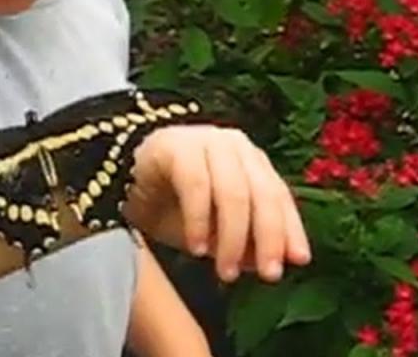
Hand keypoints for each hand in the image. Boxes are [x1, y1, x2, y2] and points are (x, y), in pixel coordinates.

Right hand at [122, 124, 310, 282]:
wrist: (118, 182)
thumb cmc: (170, 205)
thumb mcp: (212, 231)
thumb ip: (243, 243)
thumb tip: (270, 263)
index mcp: (250, 161)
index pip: (279, 195)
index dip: (291, 228)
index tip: (298, 261)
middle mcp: (233, 145)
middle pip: (262, 194)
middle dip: (268, 238)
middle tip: (269, 275)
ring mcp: (204, 141)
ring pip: (233, 192)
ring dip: (233, 237)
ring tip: (226, 272)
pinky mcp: (176, 145)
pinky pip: (196, 186)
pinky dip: (200, 220)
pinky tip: (196, 248)